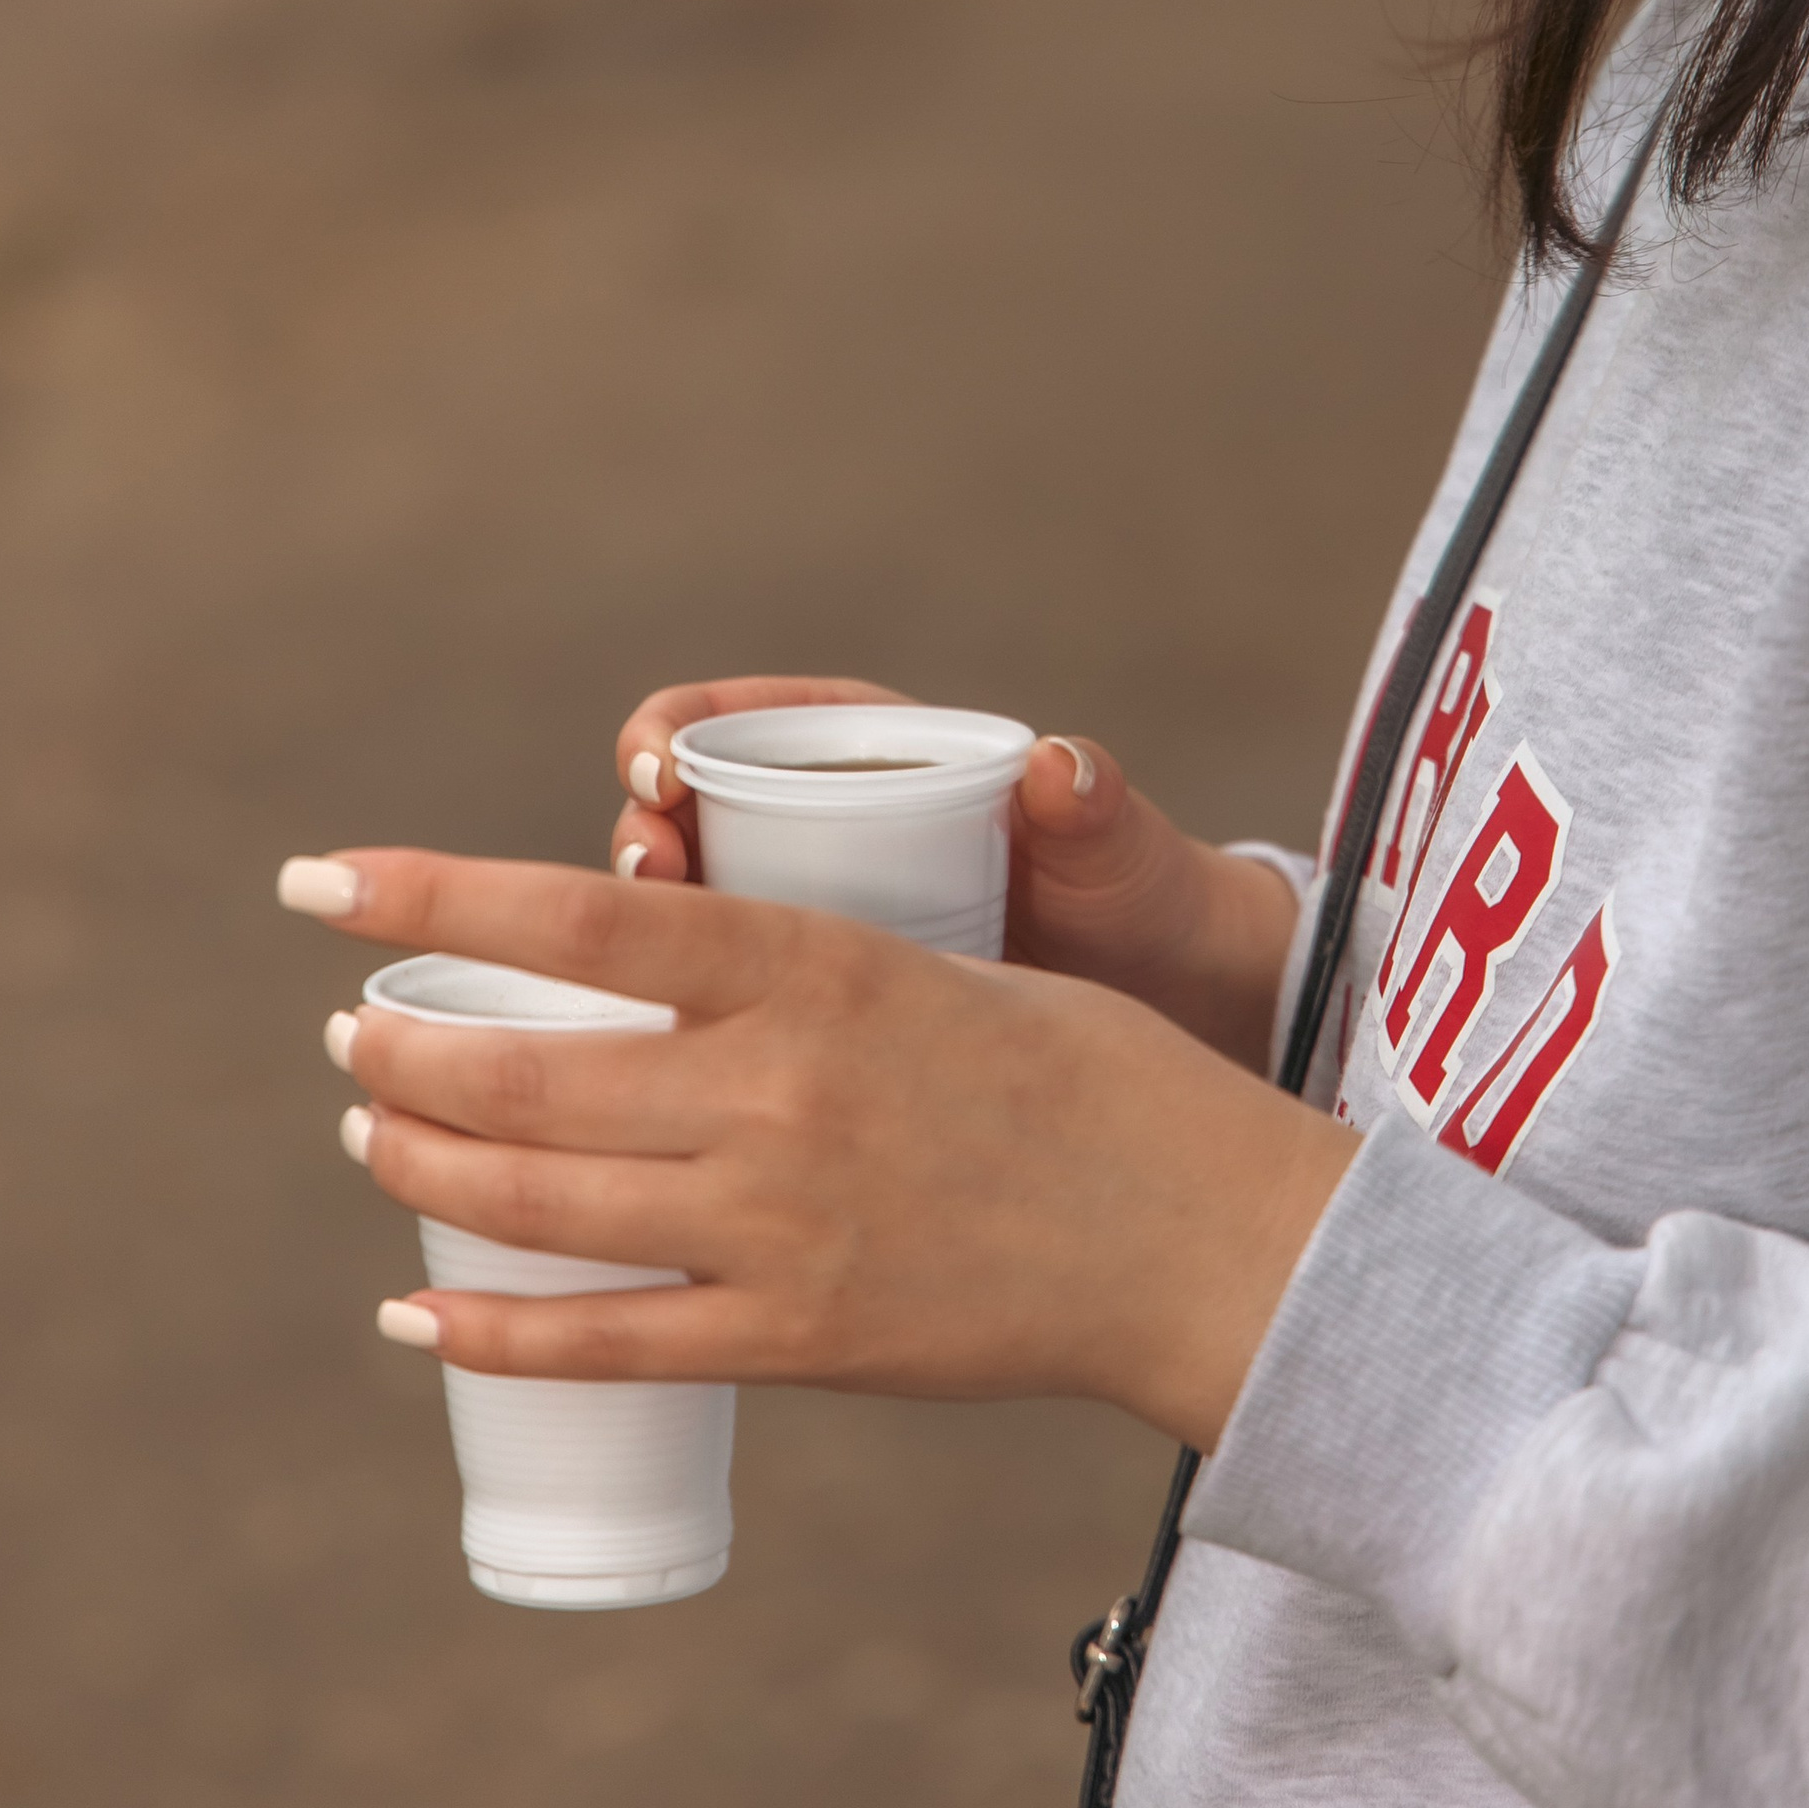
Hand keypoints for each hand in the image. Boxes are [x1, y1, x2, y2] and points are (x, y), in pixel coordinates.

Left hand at [286, 848, 1355, 1450]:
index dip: (431, 892)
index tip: (320, 883)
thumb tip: (676, 953)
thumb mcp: (939, 965)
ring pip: (538, 1201)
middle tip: (348, 1029)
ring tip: (369, 1130)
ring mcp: (777, 1228)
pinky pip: (605, 1345)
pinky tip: (417, 1312)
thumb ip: (800, 975)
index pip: (579, 917)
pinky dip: (490, 1329)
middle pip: (527, 1068)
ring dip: (425, 1162)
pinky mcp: (795, 1340)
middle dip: (402, 1047)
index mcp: (816, 969)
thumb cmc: (1090, 1070)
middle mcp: (776, 1094)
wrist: (1201, 1235)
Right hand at [611, 681, 1301, 1069]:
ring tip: (636, 977)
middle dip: (638, 841)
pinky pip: (716, 1026)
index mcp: (869, 762)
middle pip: (681, 825)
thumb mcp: (1115, 855)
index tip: (660, 770)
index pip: (735, 724)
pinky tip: (658, 1083)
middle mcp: (816, 838)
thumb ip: (1092, 806)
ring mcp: (805, 938)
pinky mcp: (807, 1030)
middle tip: (645, 876)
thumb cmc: (1135, 902)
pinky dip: (677, 1044)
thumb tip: (1061, 763)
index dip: (673, 735)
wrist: (1172, 1015)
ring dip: (636, 949)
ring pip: (680, 934)